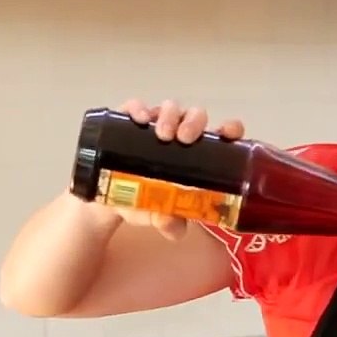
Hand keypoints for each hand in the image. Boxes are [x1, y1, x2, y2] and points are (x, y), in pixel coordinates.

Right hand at [96, 99, 244, 239]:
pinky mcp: (129, 121)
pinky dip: (139, 109)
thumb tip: (175, 230)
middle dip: (194, 122)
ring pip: (170, 108)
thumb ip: (169, 223)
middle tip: (185, 139)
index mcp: (197, 153)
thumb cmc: (142, 201)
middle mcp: (179, 133)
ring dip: (170, 116)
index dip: (230, 129)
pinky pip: (136, 106)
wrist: (106, 199)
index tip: (229, 133)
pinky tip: (139, 119)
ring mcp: (154, 124)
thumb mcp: (156, 214)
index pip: (222, 134)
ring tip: (162, 135)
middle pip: (195, 116)